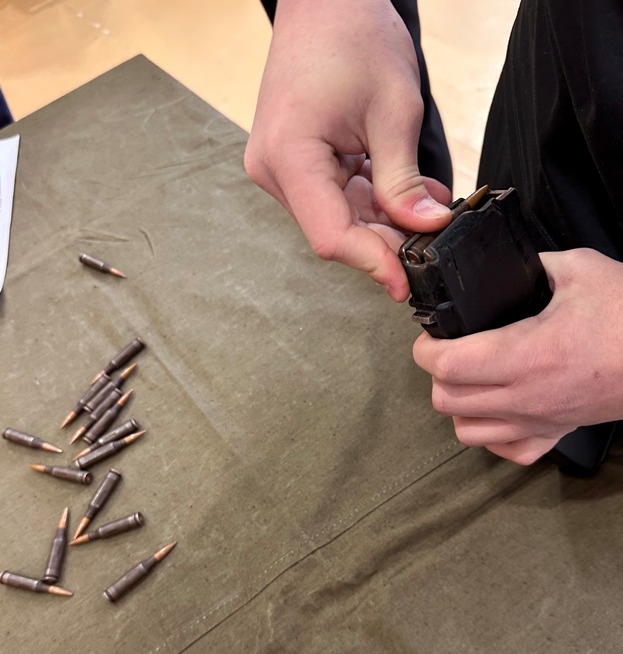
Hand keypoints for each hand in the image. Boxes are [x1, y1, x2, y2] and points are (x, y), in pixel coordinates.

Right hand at [245, 0, 451, 301]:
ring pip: (337, 217)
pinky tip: (402, 193)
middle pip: (334, 230)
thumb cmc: (353, 37)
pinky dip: (370, 201)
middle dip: (386, 241)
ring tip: (426, 205)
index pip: (330, 235)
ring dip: (383, 220)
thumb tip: (427, 228)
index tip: (406, 283)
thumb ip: (405, 182)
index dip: (372, 263)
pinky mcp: (293, 163)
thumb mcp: (393, 113)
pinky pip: (334, 197)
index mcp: (289, 156)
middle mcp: (274, 170)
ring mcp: (280, 167)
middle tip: (432, 237)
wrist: (324, 2)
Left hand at [412, 249, 622, 464]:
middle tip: (450, 350)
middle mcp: (527, 395)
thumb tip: (502, 268)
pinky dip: (490, 433)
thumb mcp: (578, 271)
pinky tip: (496, 408)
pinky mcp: (554, 434)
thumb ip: (530, 267)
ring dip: (458, 404)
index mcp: (527, 353)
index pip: (447, 365)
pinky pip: (505, 450)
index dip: (426, 348)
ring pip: (466, 431)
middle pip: (446, 399)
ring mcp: (539, 421)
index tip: (431, 336)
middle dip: (437, 373)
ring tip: (469, 378)